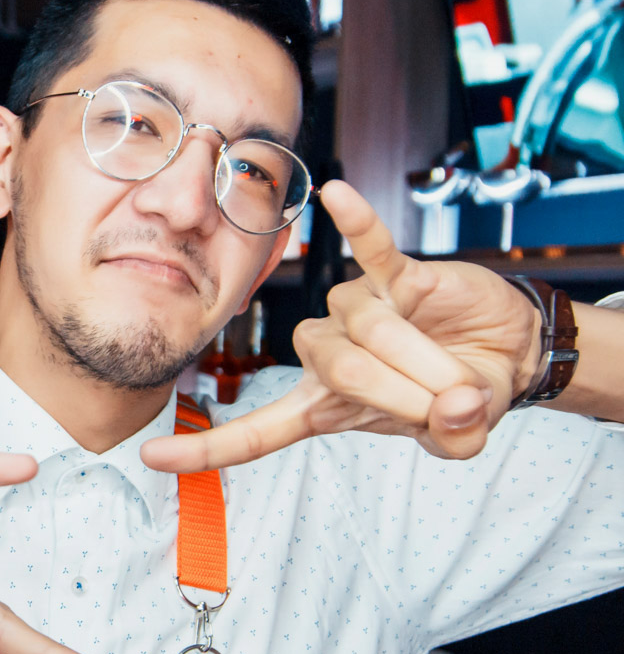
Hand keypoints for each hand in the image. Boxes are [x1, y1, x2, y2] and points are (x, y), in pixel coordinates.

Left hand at [142, 180, 540, 471]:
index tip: (149, 457)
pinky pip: (369, 247)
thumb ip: (454, 436)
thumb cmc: (459, 392)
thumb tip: (457, 409)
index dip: (206, 449)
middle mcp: (328, 356)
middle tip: (448, 404)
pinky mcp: (392, 274)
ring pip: (365, 328)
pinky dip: (357, 223)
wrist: (504, 351)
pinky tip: (337, 196)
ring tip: (459, 373)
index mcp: (323, 404)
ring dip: (423, 356)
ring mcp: (356, 311)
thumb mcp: (456, 433)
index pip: (254, 433)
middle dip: (401, 391)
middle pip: (337, 370)